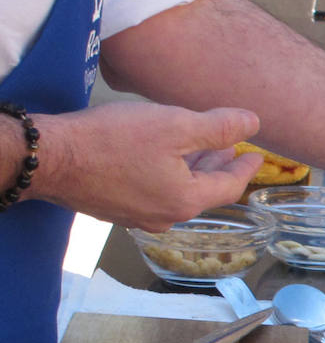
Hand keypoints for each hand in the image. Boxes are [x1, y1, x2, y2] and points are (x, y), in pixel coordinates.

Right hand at [30, 102, 262, 229]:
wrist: (49, 158)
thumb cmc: (112, 141)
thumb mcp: (174, 125)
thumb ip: (218, 128)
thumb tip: (254, 124)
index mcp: (186, 201)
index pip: (229, 186)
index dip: (246, 168)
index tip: (257, 156)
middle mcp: (166, 218)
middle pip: (204, 191)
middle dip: (219, 167)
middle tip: (231, 150)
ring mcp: (139, 217)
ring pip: (179, 192)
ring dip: (193, 169)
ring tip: (202, 149)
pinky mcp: (116, 209)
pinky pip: (154, 193)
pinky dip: (169, 175)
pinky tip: (164, 158)